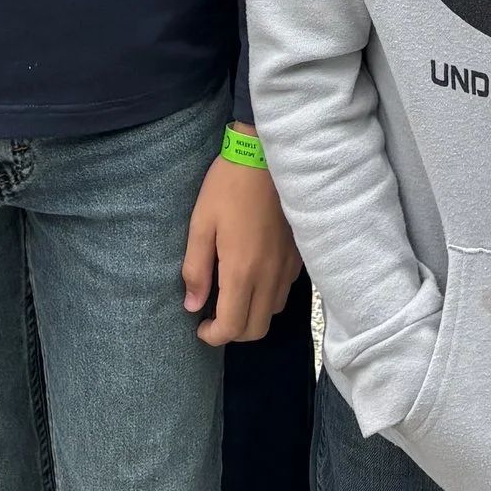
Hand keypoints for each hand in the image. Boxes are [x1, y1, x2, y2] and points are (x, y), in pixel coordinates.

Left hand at [181, 143, 302, 345]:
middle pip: (256, 329)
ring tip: (233, 297)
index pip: (232, 327)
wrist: (264, 154)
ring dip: (252, 315)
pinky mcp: (297, 254)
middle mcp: (269, 275)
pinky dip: (268, 297)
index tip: (199, 325)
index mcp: (242, 270)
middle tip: (214, 315)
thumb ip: (195, 269)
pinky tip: (254, 277)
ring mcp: (287, 265)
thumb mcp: (200, 223)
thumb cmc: (227, 186)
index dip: (213, 336)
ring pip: (273, 312)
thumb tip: (193, 306)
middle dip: (233, 332)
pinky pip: (285, 290)